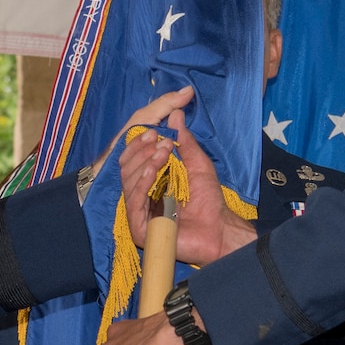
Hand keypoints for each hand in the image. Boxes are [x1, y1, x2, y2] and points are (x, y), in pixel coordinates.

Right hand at [122, 108, 256, 265]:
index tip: (154, 132)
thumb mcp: (197, 164)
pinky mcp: (139, 228)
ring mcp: (138, 212)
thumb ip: (185, 141)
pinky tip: (153, 172)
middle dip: (143, 152)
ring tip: (162, 154)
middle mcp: (140, 196)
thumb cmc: (208, 200)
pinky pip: (134, 201)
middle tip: (162, 143)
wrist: (218, 230)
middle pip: (126, 169)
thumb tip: (176, 114)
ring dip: (145, 163)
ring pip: (128, 183)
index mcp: (149, 182)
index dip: (140, 144)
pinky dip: (142, 184)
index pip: (133, 160)